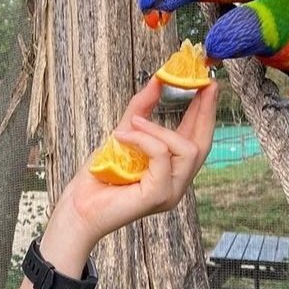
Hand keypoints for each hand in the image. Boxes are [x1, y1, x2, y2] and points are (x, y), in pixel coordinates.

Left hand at [54, 76, 218, 249]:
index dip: (205, 111)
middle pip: (203, 144)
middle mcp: (176, 182)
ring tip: (134, 122)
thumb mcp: (123, 133)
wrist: (79, 207)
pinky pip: (162, 156)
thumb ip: (140, 110)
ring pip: (186, 149)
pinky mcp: (159, 195)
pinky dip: (144, 140)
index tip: (208, 84)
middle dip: (205, 111)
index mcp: (172, 169)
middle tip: (203, 84)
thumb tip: (157, 80)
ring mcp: (171, 191)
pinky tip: (122, 136)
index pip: (197, 138)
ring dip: (159, 129)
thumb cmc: (100, 176)